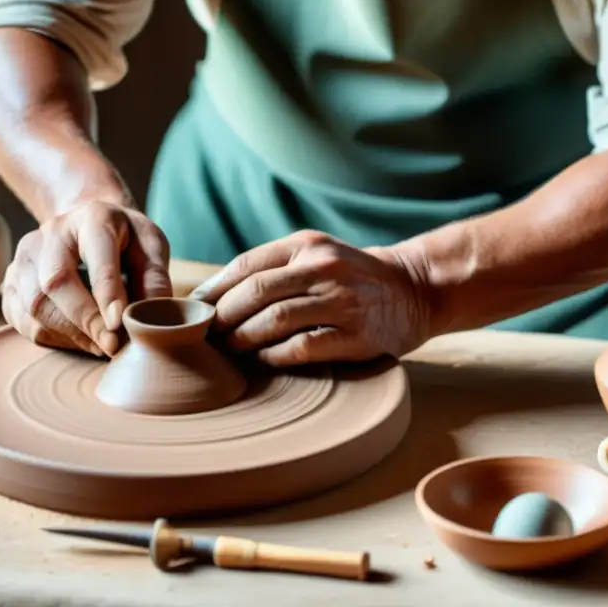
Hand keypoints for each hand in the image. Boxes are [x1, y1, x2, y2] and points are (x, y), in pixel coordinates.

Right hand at [2, 201, 171, 356]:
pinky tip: (80, 339)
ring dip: (70, 334)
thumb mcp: (151, 246)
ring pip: (35, 306)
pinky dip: (53, 338)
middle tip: (112, 345)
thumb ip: (155, 276)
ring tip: (101, 345)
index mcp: (92, 217)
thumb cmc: (125, 241)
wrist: (87, 228)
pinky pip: (23, 320)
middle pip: (55, 282)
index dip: (106, 292)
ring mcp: (25, 257)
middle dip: (86, 320)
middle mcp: (51, 233)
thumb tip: (151, 314)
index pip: (95, 254)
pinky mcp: (11, 282)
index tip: (119, 323)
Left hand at [190, 230, 430, 366]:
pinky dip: (273, 357)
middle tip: (206, 337)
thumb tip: (213, 296)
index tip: (193, 311)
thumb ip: (274, 267)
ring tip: (229, 351)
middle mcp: (323, 268)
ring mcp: (341, 302)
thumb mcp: (316, 255)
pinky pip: (300, 348)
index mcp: (306, 245)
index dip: (214, 291)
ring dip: (242, 340)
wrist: (414, 291)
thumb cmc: (351, 277)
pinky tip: (261, 361)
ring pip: (274, 320)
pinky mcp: (355, 336)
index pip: (246, 265)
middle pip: (255, 293)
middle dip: (223, 318)